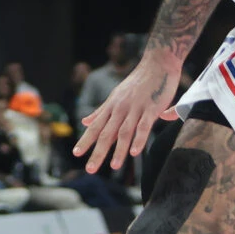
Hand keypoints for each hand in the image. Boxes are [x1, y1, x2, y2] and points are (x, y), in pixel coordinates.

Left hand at [73, 52, 180, 172]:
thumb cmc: (138, 81)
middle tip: (90, 170)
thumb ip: (101, 111)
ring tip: (114, 167)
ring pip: (124, 132)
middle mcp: (120, 108)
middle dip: (97, 152)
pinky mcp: (151, 109)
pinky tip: (135, 153)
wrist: (158, 63)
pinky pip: (143, 126)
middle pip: (106, 133)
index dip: (85, 140)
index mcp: (111, 107)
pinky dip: (139, 139)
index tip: (76, 154)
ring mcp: (135, 109)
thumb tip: (84, 122)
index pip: (95, 127)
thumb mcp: (115, 96)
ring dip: (118, 151)